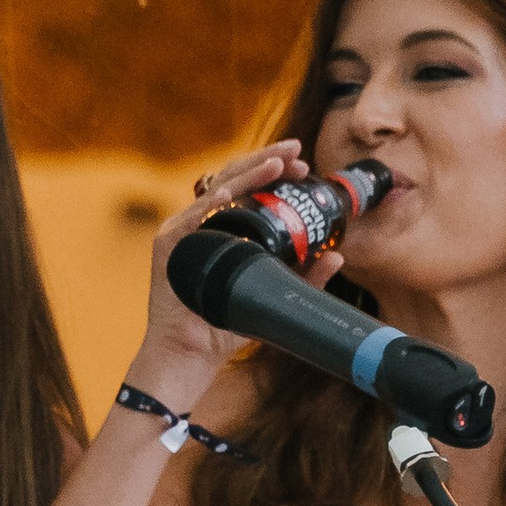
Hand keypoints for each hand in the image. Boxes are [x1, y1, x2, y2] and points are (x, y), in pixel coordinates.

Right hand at [127, 143, 343, 408]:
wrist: (192, 354)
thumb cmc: (226, 326)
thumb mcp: (272, 293)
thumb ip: (303, 276)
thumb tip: (338, 256)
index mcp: (224, 227)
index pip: (249, 188)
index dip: (274, 171)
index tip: (303, 166)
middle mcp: (203, 222)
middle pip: (235, 178)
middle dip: (267, 161)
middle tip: (296, 152)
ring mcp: (184, 230)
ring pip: (217, 189)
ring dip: (248, 173)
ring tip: (277, 164)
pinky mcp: (168, 245)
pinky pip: (191, 217)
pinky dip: (210, 203)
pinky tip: (229, 193)